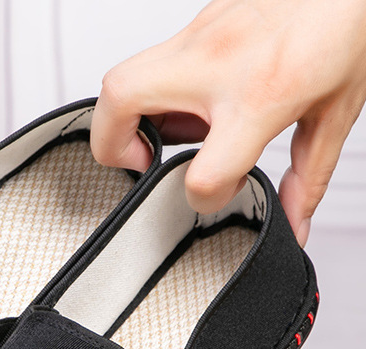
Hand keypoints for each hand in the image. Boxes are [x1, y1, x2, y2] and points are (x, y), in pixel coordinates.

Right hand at [90, 0, 365, 244]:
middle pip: (118, 103)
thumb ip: (306, 178)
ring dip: (128, 117)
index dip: (203, 199)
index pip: (203, 175)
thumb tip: (292, 223)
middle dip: (111, 146)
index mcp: (258, 95)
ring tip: (172, 130)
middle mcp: (216, 61)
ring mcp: (200, 34)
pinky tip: (193, 99)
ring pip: (119, 80)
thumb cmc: (347, 22)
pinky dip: (157, 92)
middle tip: (142, 162)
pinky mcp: (198, 21)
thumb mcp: (334, 111)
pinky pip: (151, 64)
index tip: (217, 192)